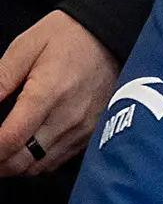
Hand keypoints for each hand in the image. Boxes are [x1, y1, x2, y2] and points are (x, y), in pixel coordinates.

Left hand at [0, 11, 119, 174]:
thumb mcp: (24, 48)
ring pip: (38, 166)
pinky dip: (34, 161)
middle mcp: (68, 118)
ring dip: (14, 165)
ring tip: (0, 152)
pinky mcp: (91, 134)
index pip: (10, 139)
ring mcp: (82, 130)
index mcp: (47, 94)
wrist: (111, 36)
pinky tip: (23, 149)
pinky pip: (56, 161)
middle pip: (22, 161)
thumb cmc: (67, 37)